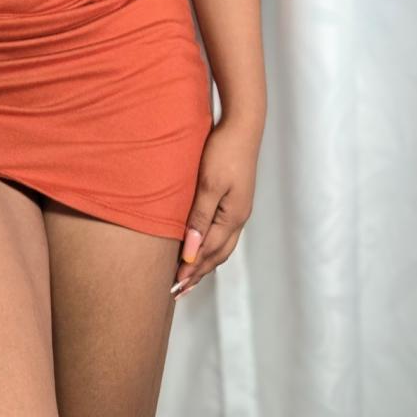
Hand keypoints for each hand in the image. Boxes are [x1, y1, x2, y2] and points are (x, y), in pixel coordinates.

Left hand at [170, 115, 261, 300]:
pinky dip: (209, 245)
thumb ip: (199, 219)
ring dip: (204, 262)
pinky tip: (200, 245)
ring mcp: (238, 209)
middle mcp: (238, 218)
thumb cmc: (224, 151)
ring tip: (188, 276)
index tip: (173, 286)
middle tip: (178, 290)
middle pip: (217, 255)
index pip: (208, 252)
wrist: (243, 125)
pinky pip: (222, 232)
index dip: (190, 270)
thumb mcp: (209, 185)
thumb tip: (189, 252)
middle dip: (198, 273)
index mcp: (232, 218)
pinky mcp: (235, 199)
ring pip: (221, 246)